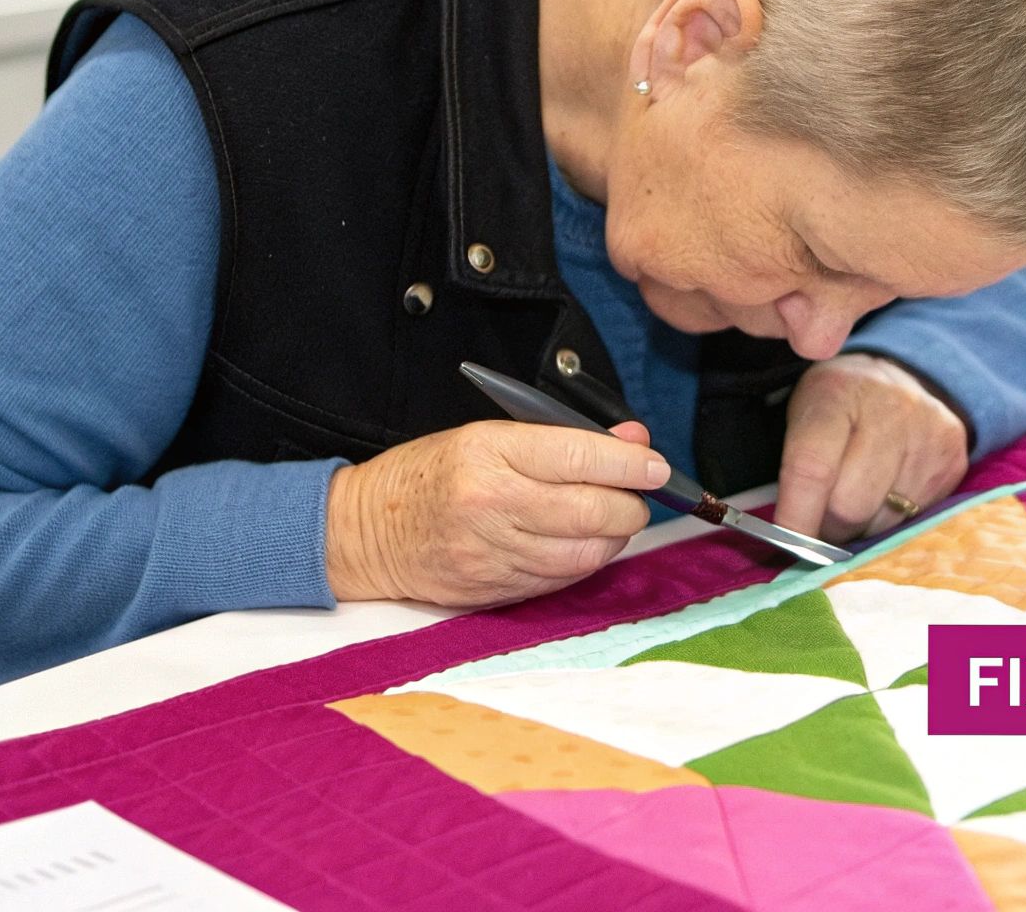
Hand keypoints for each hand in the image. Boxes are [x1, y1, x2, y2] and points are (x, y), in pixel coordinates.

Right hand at [323, 420, 667, 605]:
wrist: (368, 531)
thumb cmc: (434, 473)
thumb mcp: (491, 435)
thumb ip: (566, 439)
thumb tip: (634, 443)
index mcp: (489, 452)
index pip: (581, 457)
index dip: (631, 465)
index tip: (657, 466)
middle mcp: (492, 503)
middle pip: (594, 511)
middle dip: (631, 504)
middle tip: (638, 494)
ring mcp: (493, 552)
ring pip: (587, 552)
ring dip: (615, 536)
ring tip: (611, 518)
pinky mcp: (496, 589)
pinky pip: (564, 578)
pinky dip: (587, 560)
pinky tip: (583, 543)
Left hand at [774, 353, 968, 542]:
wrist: (898, 380)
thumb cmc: (839, 408)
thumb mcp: (803, 417)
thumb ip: (795, 470)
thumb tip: (794, 539)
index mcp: (836, 393)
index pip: (812, 468)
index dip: (798, 516)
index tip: (789, 541)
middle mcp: (889, 409)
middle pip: (851, 506)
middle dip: (829, 525)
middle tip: (823, 514)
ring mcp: (928, 434)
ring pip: (884, 521)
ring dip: (863, 526)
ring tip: (859, 496)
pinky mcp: (953, 460)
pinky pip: (914, 520)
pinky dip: (892, 519)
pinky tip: (888, 492)